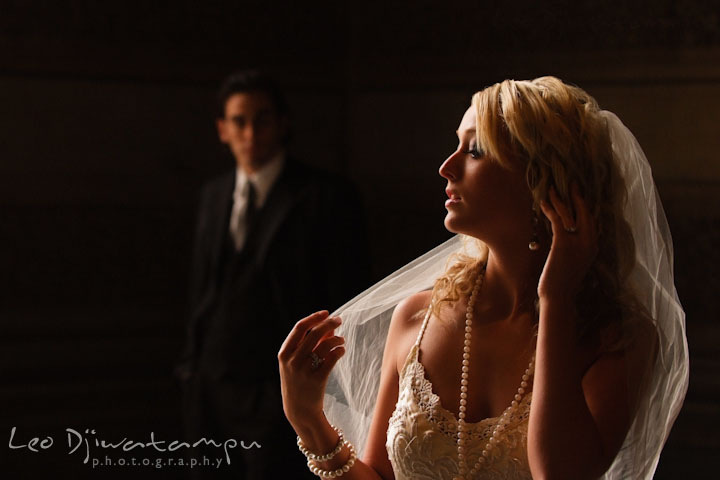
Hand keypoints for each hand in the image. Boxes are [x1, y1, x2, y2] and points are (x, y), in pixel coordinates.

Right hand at [278, 311, 345, 428]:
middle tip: (339, 320)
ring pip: (325, 345)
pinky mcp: (317, 380)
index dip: (314, 318)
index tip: (326, 313)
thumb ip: (310, 343)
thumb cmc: (299, 381)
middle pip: (314, 333)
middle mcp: (292, 361)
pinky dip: (339, 350)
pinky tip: (341, 351)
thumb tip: (329, 325)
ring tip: (341, 341)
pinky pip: (332, 358)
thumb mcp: (298, 362)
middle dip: (329, 323)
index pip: (300, 327)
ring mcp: (304, 371)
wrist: (299, 411)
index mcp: (284, 353)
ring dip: (337, 339)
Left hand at [538, 184, 597, 299]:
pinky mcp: (563, 244)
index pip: (592, 220)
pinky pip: (557, 221)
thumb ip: (575, 248)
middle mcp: (589, 242)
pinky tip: (543, 202)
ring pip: (570, 214)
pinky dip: (550, 209)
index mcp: (593, 246)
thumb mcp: (573, 262)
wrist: (558, 297)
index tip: (580, 193)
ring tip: (552, 187)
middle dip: (578, 195)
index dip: (586, 205)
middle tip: (572, 181)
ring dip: (560, 199)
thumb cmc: (563, 282)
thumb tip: (567, 235)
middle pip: (586, 212)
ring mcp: (578, 243)